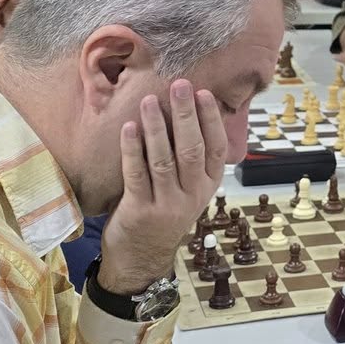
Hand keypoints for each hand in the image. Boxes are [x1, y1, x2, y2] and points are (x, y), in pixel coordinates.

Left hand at [99, 80, 230, 292]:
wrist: (141, 258)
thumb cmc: (164, 213)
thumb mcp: (188, 190)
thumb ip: (192, 160)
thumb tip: (191, 113)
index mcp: (208, 186)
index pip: (216, 148)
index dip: (211, 120)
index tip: (204, 93)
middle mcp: (191, 195)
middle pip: (192, 150)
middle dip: (185, 115)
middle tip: (179, 85)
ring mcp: (166, 205)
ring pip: (163, 160)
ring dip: (156, 127)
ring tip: (149, 100)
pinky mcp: (139, 211)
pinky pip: (136, 174)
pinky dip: (132, 149)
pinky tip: (128, 127)